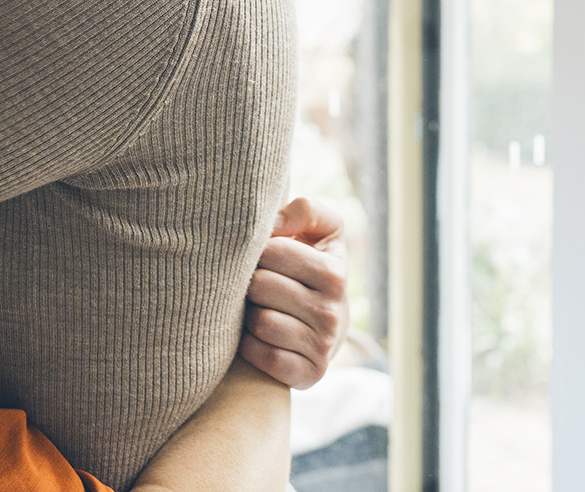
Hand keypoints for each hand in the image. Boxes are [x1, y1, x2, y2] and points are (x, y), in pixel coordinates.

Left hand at [240, 196, 348, 388]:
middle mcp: (333, 311)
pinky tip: (260, 336)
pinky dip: (251, 346)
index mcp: (336, 272)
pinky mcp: (309, 375)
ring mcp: (323, 346)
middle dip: (251, 282)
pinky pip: (261, 355)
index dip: (259, 250)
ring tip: (259, 308)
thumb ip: (305, 211)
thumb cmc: (311, 268)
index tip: (263, 256)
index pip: (273, 251)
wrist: (326, 326)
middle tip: (257, 284)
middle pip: (260, 286)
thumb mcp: (320, 232)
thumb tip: (277, 224)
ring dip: (249, 314)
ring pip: (259, 321)